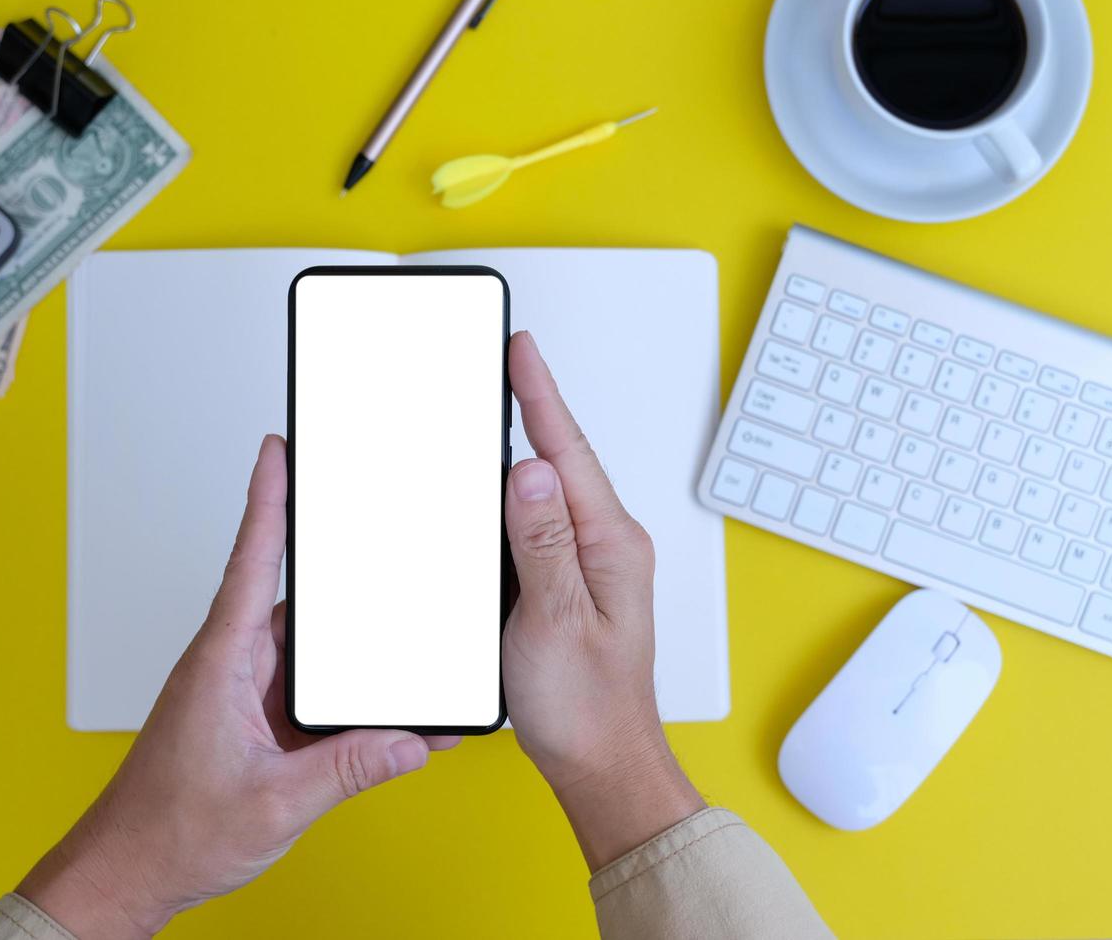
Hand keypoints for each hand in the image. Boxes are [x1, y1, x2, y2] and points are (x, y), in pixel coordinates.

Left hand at [18, 435, 457, 938]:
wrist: (130, 874)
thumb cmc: (168, 832)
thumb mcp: (274, 805)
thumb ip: (348, 769)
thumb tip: (407, 742)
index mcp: (223, 661)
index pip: (250, 561)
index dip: (267, 499)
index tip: (278, 449)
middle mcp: (234, 665)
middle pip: (302, 604)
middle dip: (349, 583)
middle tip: (391, 548)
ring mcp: (246, 692)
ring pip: (315, 653)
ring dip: (355, 658)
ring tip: (406, 661)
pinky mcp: (257, 718)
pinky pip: (313, 693)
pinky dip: (348, 700)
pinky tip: (383, 720)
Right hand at [502, 332, 703, 870]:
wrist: (603, 763)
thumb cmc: (586, 707)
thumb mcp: (554, 621)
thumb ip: (543, 543)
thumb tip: (532, 471)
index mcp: (610, 545)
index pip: (568, 452)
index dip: (539, 396)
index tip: (520, 349)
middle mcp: (608, 545)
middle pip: (563, 459)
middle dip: (533, 405)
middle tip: (505, 359)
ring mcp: (594, 563)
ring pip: (553, 489)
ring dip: (528, 446)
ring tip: (500, 402)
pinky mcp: (575, 583)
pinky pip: (545, 522)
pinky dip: (518, 496)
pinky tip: (502, 488)